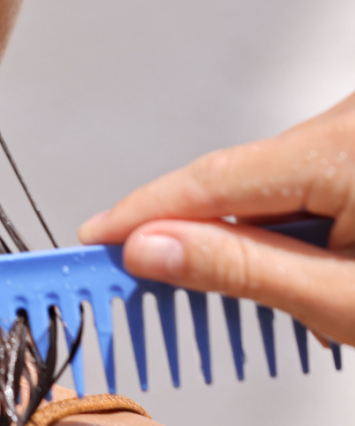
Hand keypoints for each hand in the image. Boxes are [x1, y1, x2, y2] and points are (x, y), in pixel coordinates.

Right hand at [79, 94, 354, 346]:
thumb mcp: (343, 299)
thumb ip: (242, 268)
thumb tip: (152, 248)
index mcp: (338, 148)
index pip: (210, 179)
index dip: (144, 213)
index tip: (96, 240)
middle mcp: (342, 125)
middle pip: (236, 181)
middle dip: (200, 238)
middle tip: (139, 279)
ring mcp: (350, 135)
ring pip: (264, 186)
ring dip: (250, 242)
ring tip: (255, 300)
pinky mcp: (353, 152)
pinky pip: (296, 185)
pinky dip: (284, 230)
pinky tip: (301, 272)